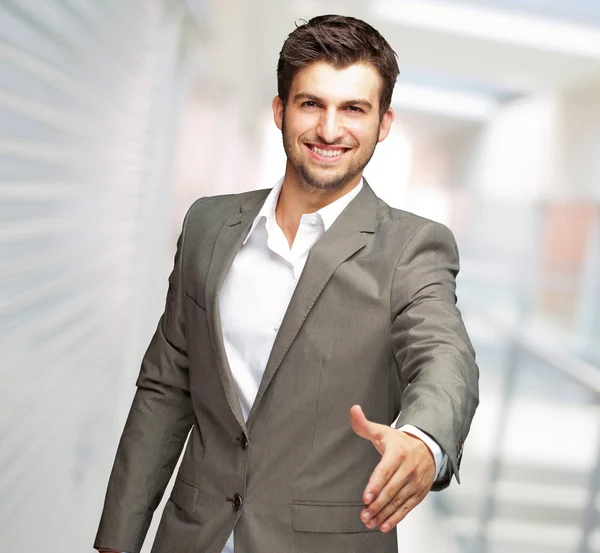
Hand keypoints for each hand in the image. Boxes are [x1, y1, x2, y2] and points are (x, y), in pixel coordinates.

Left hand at [350, 405, 434, 531]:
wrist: (427, 448)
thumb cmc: (399, 441)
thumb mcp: (382, 431)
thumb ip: (364, 424)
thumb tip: (353, 410)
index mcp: (398, 452)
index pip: (385, 470)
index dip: (375, 484)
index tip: (366, 497)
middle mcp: (408, 468)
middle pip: (391, 489)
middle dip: (377, 504)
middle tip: (364, 514)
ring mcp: (415, 482)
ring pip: (398, 501)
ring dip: (383, 513)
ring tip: (369, 521)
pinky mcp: (419, 493)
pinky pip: (407, 508)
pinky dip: (395, 518)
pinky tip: (384, 525)